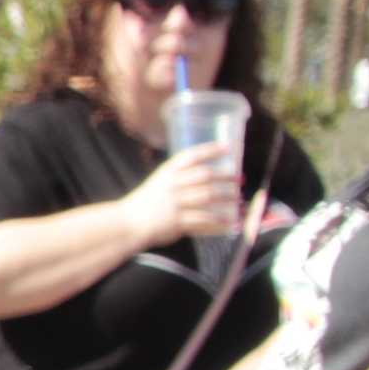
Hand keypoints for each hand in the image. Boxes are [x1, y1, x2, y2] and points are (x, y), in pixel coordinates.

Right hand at [122, 139, 241, 247]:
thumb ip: (179, 177)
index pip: (191, 156)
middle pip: (205, 175)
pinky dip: (218, 219)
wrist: (129, 222)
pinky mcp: (177, 221)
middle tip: (239, 178)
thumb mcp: (159, 182)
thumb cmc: (147, 202)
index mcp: (168, 172)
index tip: (227, 147)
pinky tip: (228, 220)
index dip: (210, 150)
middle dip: (226, 176)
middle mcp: (172, 185)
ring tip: (237, 197)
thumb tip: (207, 175)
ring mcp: (175, 203)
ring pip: (208, 195)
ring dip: (226, 196)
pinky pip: (203, 218)